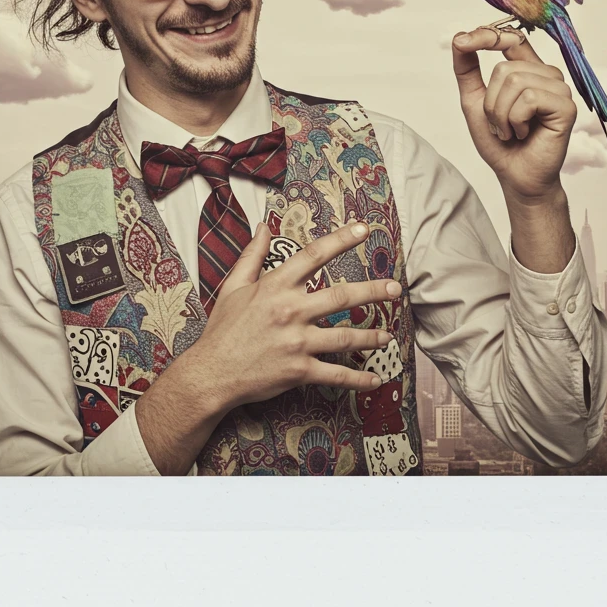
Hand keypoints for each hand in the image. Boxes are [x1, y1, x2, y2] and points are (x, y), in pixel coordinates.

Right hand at [196, 220, 400, 413]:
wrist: (211, 372)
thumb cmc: (222, 329)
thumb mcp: (233, 286)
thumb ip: (253, 255)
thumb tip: (262, 226)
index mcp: (276, 286)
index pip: (314, 256)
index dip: (342, 240)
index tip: (364, 230)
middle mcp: (291, 311)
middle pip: (342, 296)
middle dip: (373, 291)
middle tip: (396, 288)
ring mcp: (297, 342)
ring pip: (346, 336)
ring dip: (371, 336)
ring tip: (388, 336)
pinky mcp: (299, 370)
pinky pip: (336, 374)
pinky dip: (358, 379)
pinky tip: (374, 379)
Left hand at [451, 26, 576, 202]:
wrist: (515, 175)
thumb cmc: (499, 142)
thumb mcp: (474, 101)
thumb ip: (467, 70)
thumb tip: (459, 38)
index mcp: (529, 70)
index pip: (511, 38)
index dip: (487, 36)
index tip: (462, 42)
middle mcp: (547, 75)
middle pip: (505, 68)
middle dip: (491, 102)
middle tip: (500, 125)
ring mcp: (559, 90)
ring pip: (516, 81)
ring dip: (502, 114)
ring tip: (511, 131)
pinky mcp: (566, 106)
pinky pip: (529, 98)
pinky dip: (515, 120)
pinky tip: (523, 133)